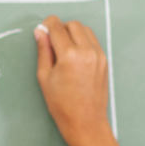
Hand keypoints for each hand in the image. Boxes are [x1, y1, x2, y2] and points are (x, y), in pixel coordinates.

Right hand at [35, 16, 112, 145]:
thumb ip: (43, 51)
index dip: (47, 24)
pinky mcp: (104, 59)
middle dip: (61, 28)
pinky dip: (82, 41)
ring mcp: (99, 55)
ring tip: (63, 49)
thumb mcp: (44, 77)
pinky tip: (74, 55)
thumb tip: (39, 33)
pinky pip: (93, 41)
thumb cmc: (61, 104)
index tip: (42, 28)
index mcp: (69, 56)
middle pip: (73, 25)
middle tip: (51, 41)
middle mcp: (87, 51)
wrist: (85, 120)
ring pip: (85, 30)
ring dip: (73, 33)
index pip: (57, 27)